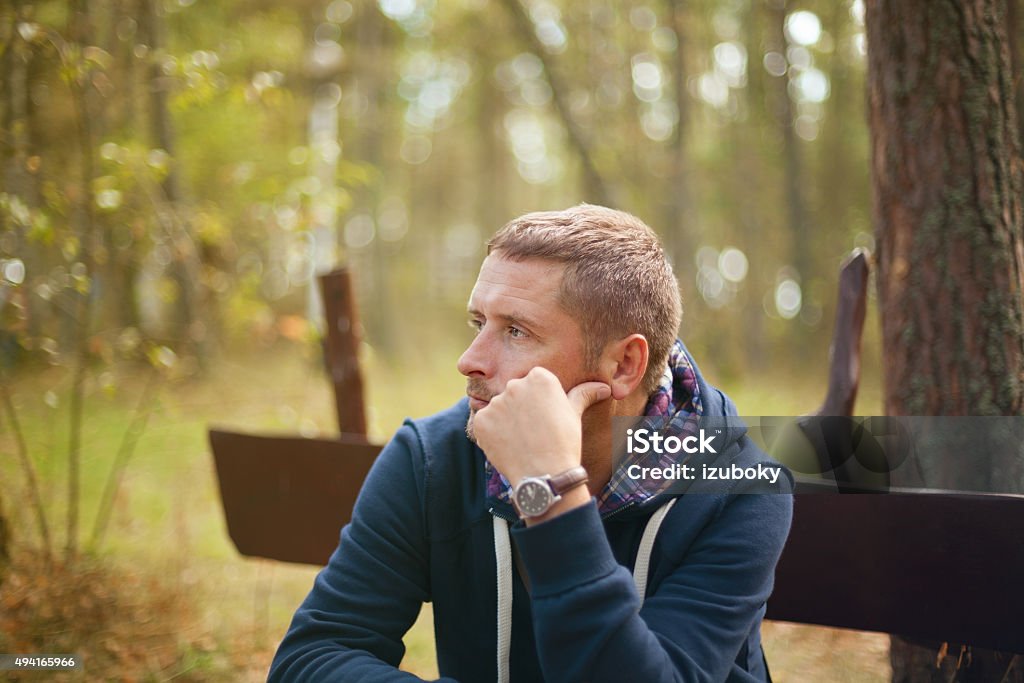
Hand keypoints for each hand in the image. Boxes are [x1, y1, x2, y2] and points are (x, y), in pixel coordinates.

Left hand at [472, 367, 610, 492]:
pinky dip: (493, 434)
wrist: (545, 475)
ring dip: (506, 421)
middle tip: (533, 431)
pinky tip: (508, 446)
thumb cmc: (564, 443)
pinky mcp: (481, 420)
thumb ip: (583, 394)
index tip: (544, 417)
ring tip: (522, 441)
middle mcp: (515, 384)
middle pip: (515, 392)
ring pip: (499, 408)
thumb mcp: (574, 415)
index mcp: (540, 377)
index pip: (533, 381)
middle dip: (521, 408)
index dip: (538, 401)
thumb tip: (604, 388)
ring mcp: (496, 403)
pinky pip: (485, 423)